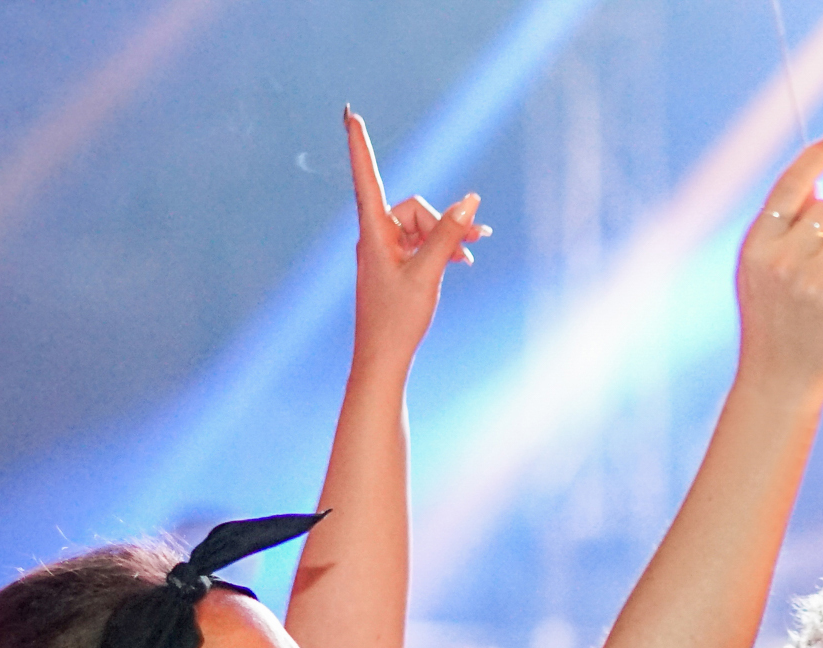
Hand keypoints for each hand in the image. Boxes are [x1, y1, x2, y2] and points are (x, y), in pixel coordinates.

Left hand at [345, 107, 489, 370]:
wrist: (382, 358)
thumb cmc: (398, 319)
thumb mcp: (430, 272)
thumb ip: (448, 233)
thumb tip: (470, 200)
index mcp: (373, 233)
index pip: (366, 177)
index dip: (359, 145)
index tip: (349, 114)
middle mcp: (374, 236)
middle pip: (413, 208)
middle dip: (443, 221)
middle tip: (473, 242)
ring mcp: (383, 250)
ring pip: (420, 226)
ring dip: (446, 236)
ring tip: (471, 253)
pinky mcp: (392, 264)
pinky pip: (419, 243)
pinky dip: (439, 248)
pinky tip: (462, 259)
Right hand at [735, 134, 822, 405]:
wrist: (778, 381)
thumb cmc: (773, 320)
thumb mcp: (759, 271)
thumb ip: (782, 229)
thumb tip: (818, 181)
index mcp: (756, 246)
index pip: (791, 184)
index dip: (817, 155)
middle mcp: (783, 261)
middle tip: (816, 269)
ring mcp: (815, 284)